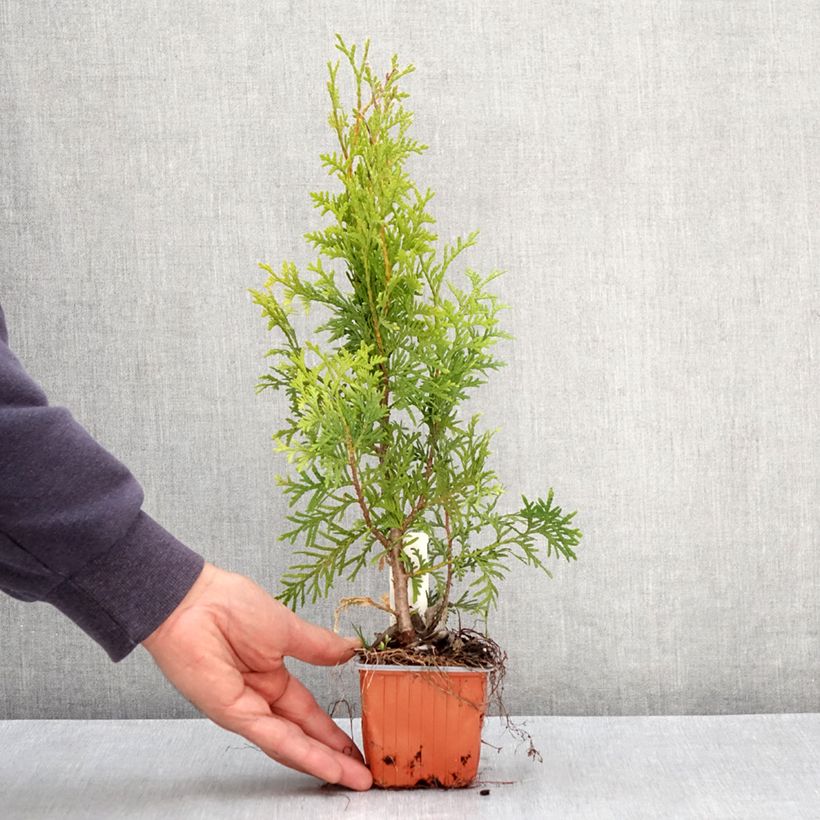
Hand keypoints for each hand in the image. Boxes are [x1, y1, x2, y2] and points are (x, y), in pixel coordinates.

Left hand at [142, 562, 372, 790]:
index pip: (308, 712)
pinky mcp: (234, 715)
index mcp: (271, 676)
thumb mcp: (288, 627)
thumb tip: (350, 650)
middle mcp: (259, 699)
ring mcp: (246, 710)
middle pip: (303, 735)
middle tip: (363, 773)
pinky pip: (275, 737)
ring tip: (354, 777)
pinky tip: (326, 764)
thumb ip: (319, 646)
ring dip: (324, 762)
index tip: (357, 744)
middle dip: (334, 755)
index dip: (332, 730)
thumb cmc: (230, 606)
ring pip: (292, 743)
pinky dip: (303, 753)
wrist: (194, 602)